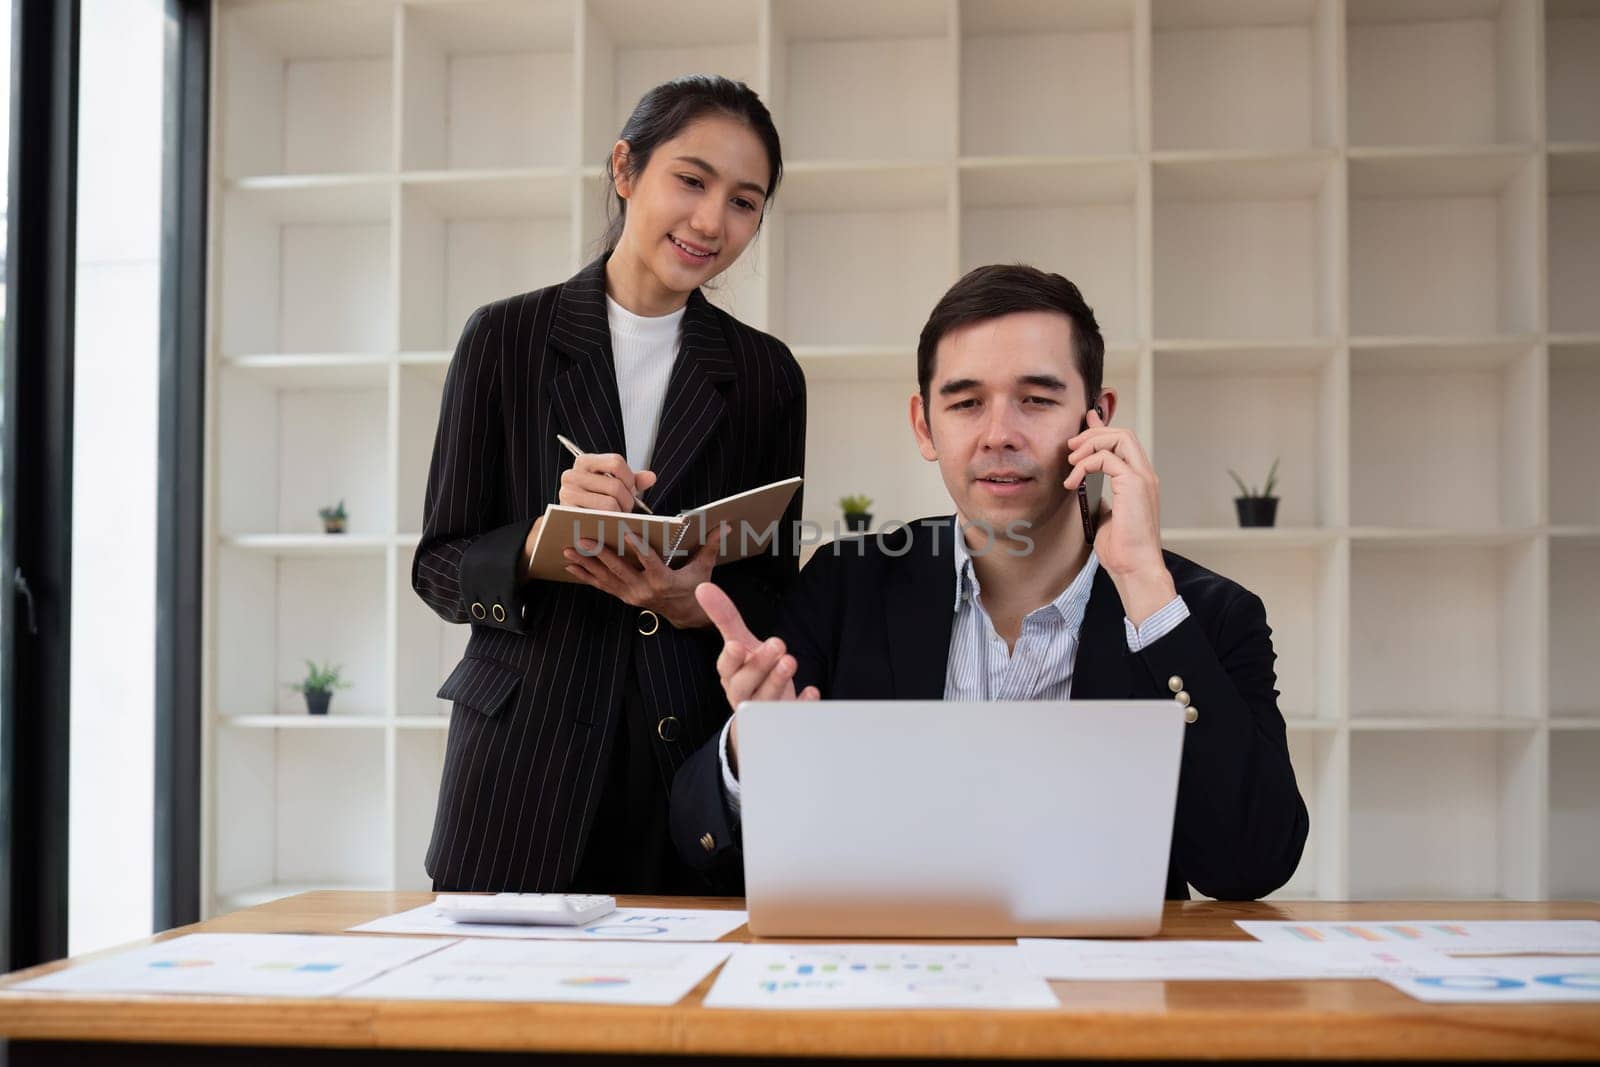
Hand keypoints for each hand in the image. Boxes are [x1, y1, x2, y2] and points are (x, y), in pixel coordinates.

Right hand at [559, 452, 655, 512]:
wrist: (570, 519)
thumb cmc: (595, 499)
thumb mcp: (613, 484)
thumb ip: (632, 480)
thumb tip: (651, 477)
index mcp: (584, 462)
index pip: (616, 462)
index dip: (630, 478)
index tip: (630, 489)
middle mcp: (572, 475)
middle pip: (615, 485)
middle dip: (627, 500)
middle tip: (626, 508)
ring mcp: (567, 494)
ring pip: (609, 503)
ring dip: (620, 513)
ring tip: (618, 515)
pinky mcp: (567, 513)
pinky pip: (599, 517)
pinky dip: (610, 521)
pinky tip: (610, 522)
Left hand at [562, 525, 726, 628]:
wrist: (687, 615)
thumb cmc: (694, 587)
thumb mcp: (704, 568)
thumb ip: (710, 547)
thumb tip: (723, 526)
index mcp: (664, 581)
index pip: (650, 562)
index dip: (639, 548)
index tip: (627, 533)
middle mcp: (645, 590)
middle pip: (620, 570)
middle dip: (600, 554)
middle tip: (584, 539)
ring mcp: (632, 596)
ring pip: (606, 578)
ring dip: (586, 564)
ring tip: (569, 550)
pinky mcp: (625, 597)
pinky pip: (602, 586)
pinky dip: (586, 576)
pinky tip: (571, 566)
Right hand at [695, 582, 819, 766]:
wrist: (761, 713)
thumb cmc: (749, 673)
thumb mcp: (739, 644)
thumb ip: (724, 617)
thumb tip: (703, 587)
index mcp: (731, 675)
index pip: (726, 668)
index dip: (731, 659)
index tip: (736, 645)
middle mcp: (744, 694)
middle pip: (745, 685)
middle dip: (759, 666)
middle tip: (778, 644)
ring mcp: (764, 710)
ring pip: (767, 700)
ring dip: (778, 680)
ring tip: (790, 661)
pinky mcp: (785, 719)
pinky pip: (793, 715)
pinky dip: (802, 704)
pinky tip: (811, 691)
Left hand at [1063, 409, 1174, 623]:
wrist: (1134, 568)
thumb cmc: (1121, 549)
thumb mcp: (1104, 516)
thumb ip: (1099, 496)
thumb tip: (1084, 486)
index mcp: (1139, 480)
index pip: (1123, 442)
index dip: (1102, 428)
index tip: (1085, 421)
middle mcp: (1145, 475)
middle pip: (1122, 433)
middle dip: (1092, 434)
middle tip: (1070, 448)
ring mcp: (1142, 478)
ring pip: (1118, 438)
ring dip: (1089, 445)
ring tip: (1071, 463)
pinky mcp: (1134, 485)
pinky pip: (1108, 458)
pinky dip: (1086, 464)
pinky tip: (1074, 480)